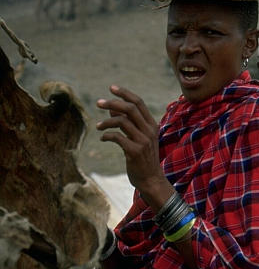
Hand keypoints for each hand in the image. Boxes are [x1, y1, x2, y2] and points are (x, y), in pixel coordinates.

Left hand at [96, 85, 172, 208]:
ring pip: (122, 121)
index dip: (125, 93)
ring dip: (107, 121)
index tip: (112, 88)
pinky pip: (118, 137)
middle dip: (113, 103)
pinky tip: (103, 138)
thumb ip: (128, 122)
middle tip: (98, 102)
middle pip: (130, 108)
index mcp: (151, 124)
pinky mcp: (135, 151)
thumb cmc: (143, 158)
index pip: (139, 102)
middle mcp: (149, 130)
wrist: (151, 180)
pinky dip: (107, 135)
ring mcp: (143, 140)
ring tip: (98, 126)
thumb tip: (112, 108)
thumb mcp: (138, 137)